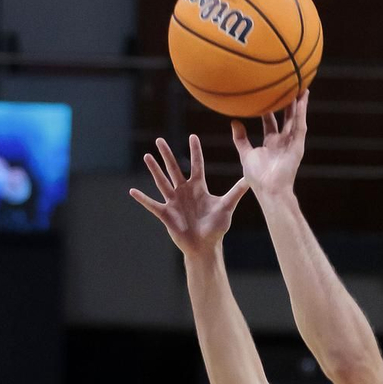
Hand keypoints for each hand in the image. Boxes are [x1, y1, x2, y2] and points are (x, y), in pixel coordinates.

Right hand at [129, 135, 248, 254]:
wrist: (205, 247)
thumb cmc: (216, 228)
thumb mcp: (227, 207)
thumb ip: (237, 191)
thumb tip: (250, 178)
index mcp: (198, 188)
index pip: (197, 165)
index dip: (195, 151)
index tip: (193, 136)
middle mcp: (184, 191)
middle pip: (174, 168)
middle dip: (167, 154)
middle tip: (159, 139)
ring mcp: (174, 201)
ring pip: (162, 182)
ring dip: (154, 170)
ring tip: (147, 156)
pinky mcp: (166, 214)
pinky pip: (152, 204)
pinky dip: (142, 199)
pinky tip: (132, 192)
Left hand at [230, 92, 308, 202]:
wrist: (270, 189)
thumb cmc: (258, 177)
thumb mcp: (246, 154)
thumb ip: (240, 139)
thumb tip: (234, 121)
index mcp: (271, 144)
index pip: (271, 122)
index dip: (270, 109)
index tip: (267, 95)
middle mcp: (283, 142)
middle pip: (286, 117)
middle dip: (287, 102)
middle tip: (287, 85)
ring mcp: (292, 143)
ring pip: (296, 118)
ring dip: (299, 103)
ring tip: (301, 84)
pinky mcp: (298, 145)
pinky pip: (300, 125)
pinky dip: (301, 112)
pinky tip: (302, 98)